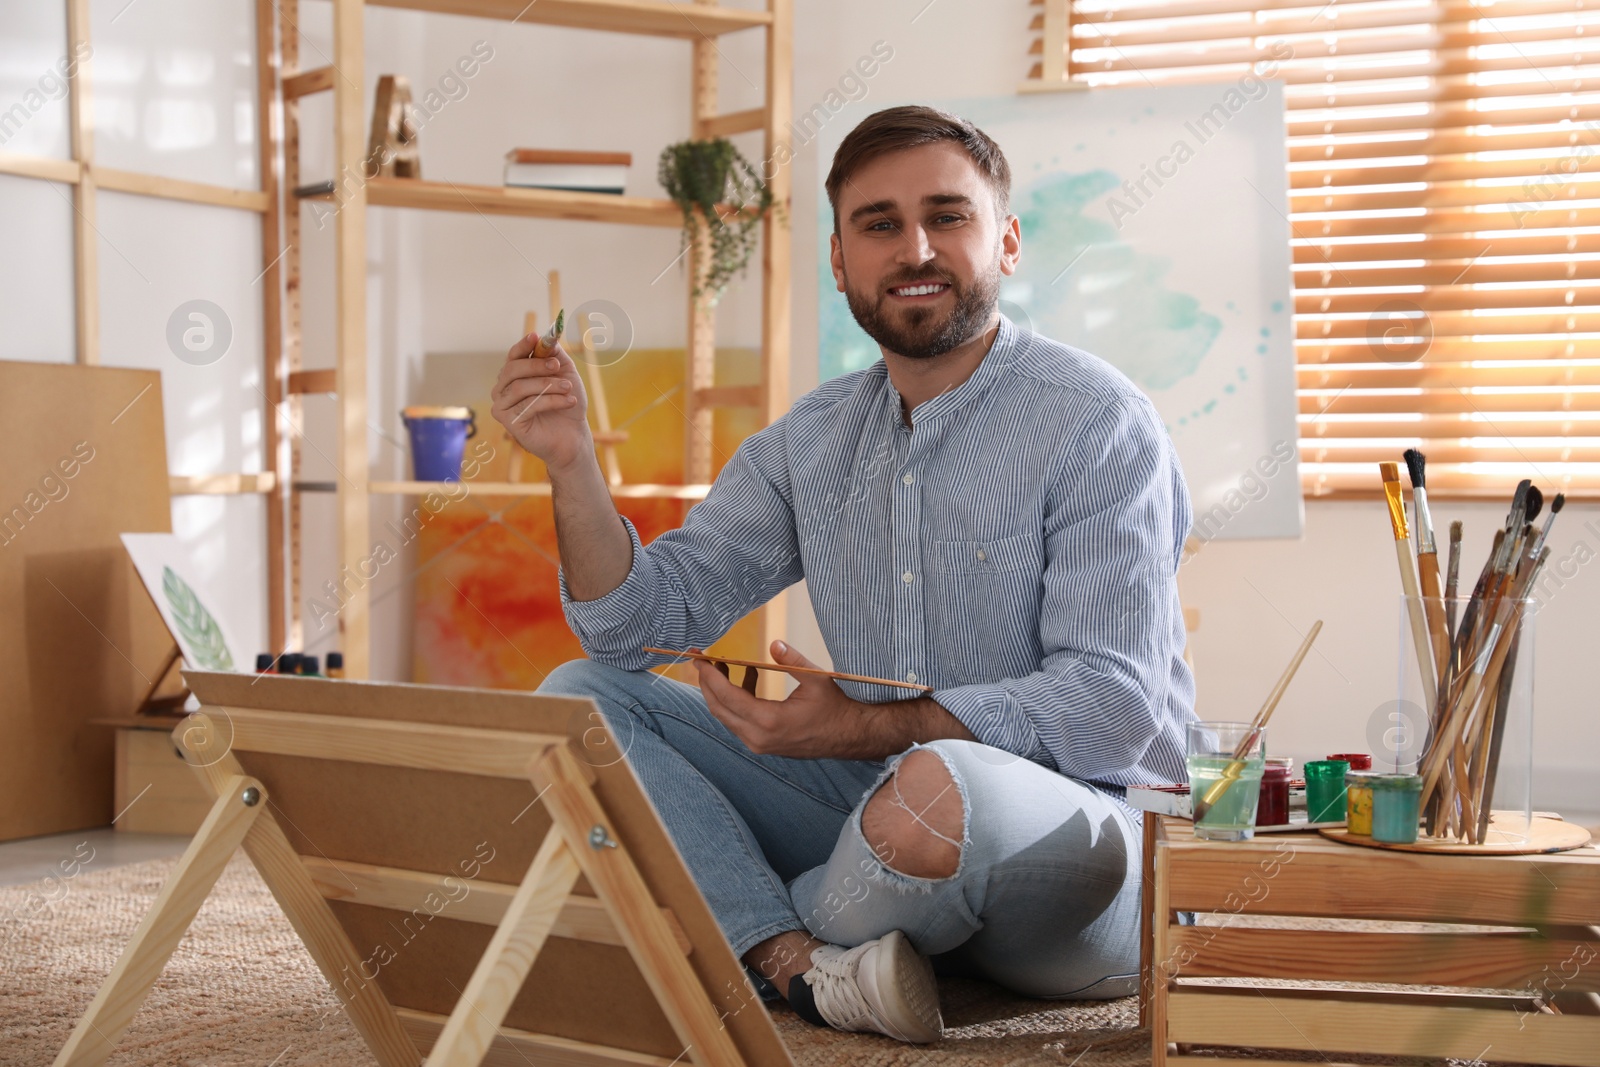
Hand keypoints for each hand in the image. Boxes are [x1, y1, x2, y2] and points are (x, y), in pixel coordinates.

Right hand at [490, 330, 590, 473]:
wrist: (573, 434)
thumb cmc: (567, 402)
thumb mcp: (565, 374)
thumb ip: (555, 355)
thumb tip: (546, 337)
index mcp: (514, 375)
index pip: (513, 356)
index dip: (523, 345)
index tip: (536, 337)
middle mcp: (503, 389)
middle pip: (512, 369)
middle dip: (537, 365)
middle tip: (557, 366)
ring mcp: (502, 406)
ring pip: (520, 387)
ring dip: (548, 385)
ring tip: (568, 388)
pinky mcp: (509, 422)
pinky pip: (528, 405)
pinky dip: (552, 401)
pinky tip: (569, 401)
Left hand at [692, 640, 880, 759]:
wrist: (851, 736)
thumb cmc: (836, 707)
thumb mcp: (817, 679)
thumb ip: (792, 660)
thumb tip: (773, 643)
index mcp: (769, 721)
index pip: (727, 697)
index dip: (709, 676)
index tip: (699, 657)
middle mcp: (758, 737)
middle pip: (719, 708)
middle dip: (707, 682)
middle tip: (701, 659)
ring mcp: (759, 744)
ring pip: (726, 716)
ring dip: (720, 690)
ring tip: (722, 663)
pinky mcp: (763, 744)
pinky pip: (739, 720)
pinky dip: (736, 699)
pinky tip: (748, 675)